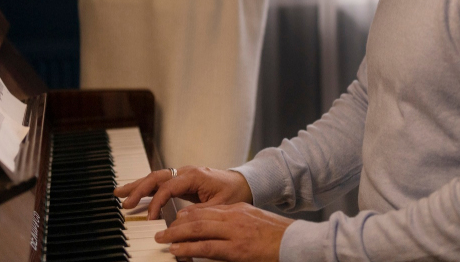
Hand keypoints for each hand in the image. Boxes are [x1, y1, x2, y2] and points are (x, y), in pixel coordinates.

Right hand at [114, 166, 252, 219]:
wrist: (243, 183)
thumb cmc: (233, 193)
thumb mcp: (219, 206)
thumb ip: (199, 213)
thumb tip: (179, 223)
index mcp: (194, 175)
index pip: (168, 187)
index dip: (156, 202)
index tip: (150, 218)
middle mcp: (185, 171)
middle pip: (156, 177)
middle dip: (138, 189)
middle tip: (123, 201)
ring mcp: (182, 174)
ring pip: (155, 177)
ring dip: (137, 185)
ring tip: (118, 192)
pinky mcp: (181, 180)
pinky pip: (160, 182)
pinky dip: (146, 187)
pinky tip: (135, 193)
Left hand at [156, 203, 291, 261]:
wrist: (296, 242)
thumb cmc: (278, 236)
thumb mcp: (256, 222)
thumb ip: (238, 222)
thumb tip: (223, 230)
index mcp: (238, 210)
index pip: (207, 209)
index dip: (188, 215)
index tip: (176, 220)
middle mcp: (233, 217)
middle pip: (198, 217)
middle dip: (177, 224)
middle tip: (163, 230)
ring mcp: (233, 232)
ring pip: (197, 229)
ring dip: (176, 235)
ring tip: (163, 239)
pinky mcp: (236, 249)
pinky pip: (206, 247)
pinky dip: (188, 248)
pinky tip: (176, 250)